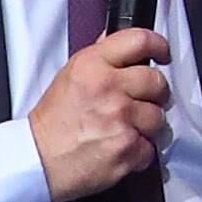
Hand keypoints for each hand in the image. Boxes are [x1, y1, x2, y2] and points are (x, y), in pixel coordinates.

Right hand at [31, 28, 171, 201]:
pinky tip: (120, 148)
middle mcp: (109, 88)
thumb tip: (119, 39)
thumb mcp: (69, 75)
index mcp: (93, 65)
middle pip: (157, 81)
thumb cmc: (53, 122)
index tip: (163, 55)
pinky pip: (150, 147)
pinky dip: (139, 152)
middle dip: (154, 94)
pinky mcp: (127, 149)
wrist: (38, 162)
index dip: (158, 46)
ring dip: (147, 125)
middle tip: (142, 102)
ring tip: (125, 129)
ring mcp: (120, 119)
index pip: (140, 41)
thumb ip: (100, 56)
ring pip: (158, 117)